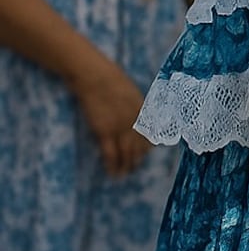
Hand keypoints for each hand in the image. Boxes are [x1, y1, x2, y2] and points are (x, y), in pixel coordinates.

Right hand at [71, 58, 150, 177]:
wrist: (95, 77)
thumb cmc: (110, 79)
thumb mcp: (131, 92)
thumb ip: (137, 106)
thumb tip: (140, 117)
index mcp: (143, 111)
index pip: (150, 134)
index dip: (148, 146)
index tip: (145, 153)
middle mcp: (135, 122)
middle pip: (139, 147)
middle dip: (137, 159)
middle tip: (134, 167)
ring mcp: (120, 127)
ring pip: (127, 153)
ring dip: (127, 166)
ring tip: (124, 174)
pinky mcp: (104, 131)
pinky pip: (111, 153)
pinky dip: (113, 165)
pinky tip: (112, 172)